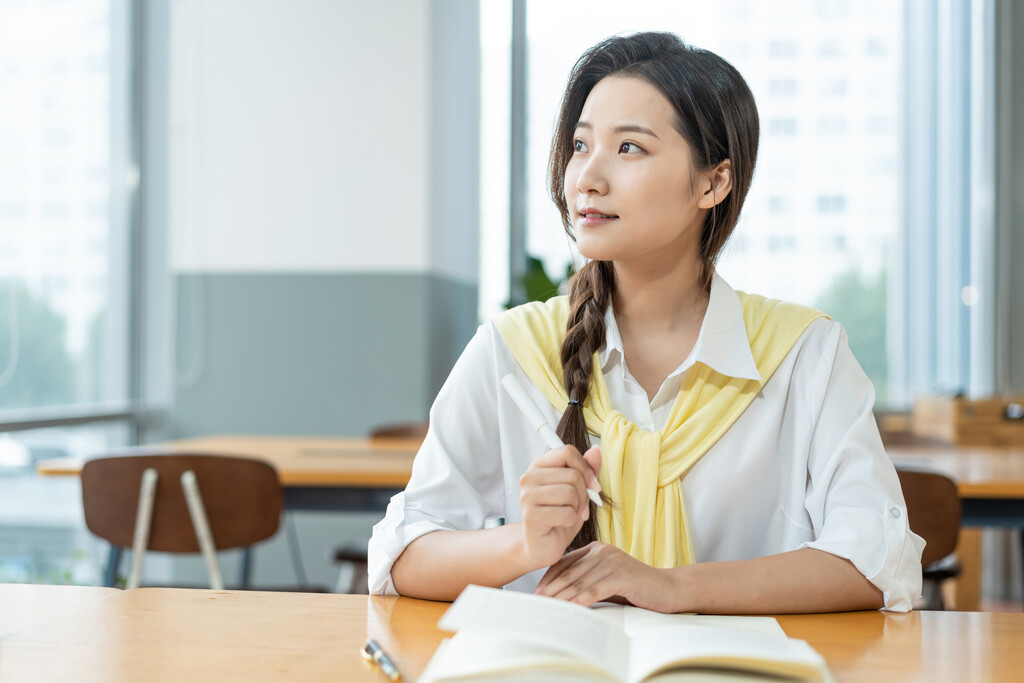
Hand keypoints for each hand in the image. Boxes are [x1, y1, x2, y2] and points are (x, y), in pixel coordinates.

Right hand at [519, 445, 601, 568]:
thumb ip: (586, 470)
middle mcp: (529, 477)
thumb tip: (596, 450)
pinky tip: (561, 524)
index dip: (586, 468)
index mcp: (539, 466)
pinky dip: (570, 521)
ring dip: (577, 508)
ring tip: (570, 515)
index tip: (593, 485)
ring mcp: (527, 496)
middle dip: (584, 494)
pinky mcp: (531, 516)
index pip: (567, 452)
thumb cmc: (559, 516)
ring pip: (570, 492)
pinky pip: (566, 513)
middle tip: (580, 508)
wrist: (542, 545)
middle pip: (572, 474)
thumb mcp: (578, 490)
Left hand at [534, 542, 680, 612]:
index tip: (537, 593)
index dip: (549, 578)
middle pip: (569, 572)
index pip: (565, 562)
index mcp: (596, 548)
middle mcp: (602, 550)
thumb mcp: (606, 581)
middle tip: (537, 603)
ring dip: (562, 597)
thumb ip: (586, 582)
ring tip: (548, 608)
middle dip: (551, 589)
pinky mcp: (621, 575)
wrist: (668, 589)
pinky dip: (580, 601)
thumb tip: (558, 596)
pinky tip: (570, 609)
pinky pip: (595, 590)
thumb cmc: (635, 588)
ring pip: (579, 582)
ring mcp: (612, 561)